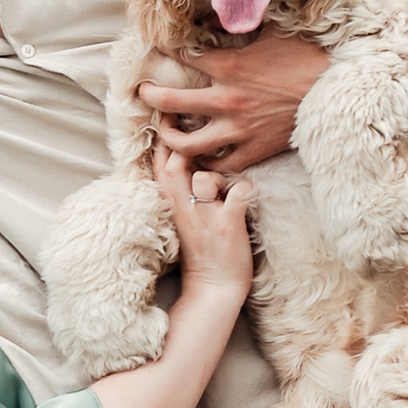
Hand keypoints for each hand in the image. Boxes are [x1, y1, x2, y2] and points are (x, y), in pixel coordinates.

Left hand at [135, 34, 328, 172]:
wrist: (335, 93)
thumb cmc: (307, 60)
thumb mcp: (272, 33)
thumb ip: (240, 27)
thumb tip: (213, 16)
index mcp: (228, 67)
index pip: (182, 57)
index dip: (165, 50)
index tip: (157, 47)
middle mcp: (226, 100)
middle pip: (170, 103)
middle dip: (150, 97)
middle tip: (143, 94)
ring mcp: (238, 130)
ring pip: (187, 144)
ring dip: (170, 138)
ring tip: (167, 130)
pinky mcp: (253, 151)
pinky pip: (220, 165)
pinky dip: (206, 163)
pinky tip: (200, 157)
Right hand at [154, 147, 254, 297]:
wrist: (212, 288)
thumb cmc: (201, 247)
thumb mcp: (181, 215)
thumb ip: (179, 188)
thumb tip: (186, 155)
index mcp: (171, 202)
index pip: (160, 161)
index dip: (167, 136)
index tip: (178, 119)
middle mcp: (183, 206)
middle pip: (174, 161)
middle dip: (187, 142)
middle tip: (204, 135)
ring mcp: (205, 216)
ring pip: (204, 175)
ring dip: (218, 173)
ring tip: (227, 187)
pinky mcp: (227, 224)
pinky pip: (239, 192)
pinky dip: (247, 190)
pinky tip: (246, 199)